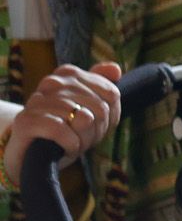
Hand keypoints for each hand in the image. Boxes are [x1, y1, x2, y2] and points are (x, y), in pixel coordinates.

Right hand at [5, 63, 120, 183]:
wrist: (32, 151)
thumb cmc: (66, 129)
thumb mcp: (91, 110)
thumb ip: (104, 88)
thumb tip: (115, 68)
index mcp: (68, 74)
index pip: (111, 94)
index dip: (110, 117)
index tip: (95, 123)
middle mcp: (51, 82)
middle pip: (100, 108)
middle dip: (97, 130)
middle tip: (81, 135)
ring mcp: (37, 101)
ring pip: (83, 120)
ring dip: (84, 140)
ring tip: (71, 141)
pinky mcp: (27, 121)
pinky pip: (62, 130)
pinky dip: (71, 145)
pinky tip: (66, 148)